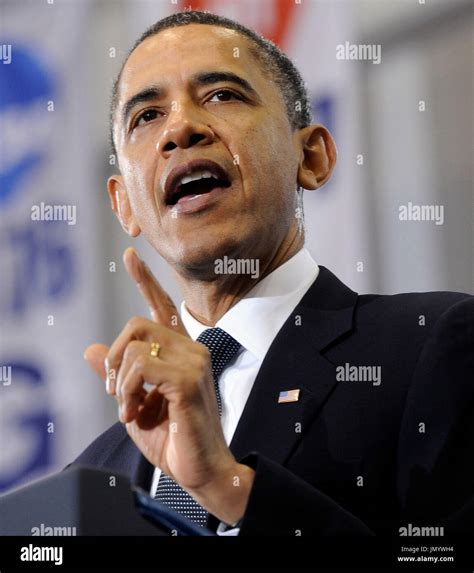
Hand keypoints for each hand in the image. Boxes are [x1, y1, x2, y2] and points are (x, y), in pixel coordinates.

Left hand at [84, 248, 253, 523]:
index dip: (145, 281)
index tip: (131, 256)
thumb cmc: (173, 437)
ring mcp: (194, 361)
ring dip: (119, 382)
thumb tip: (90, 349)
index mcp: (181, 352)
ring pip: (136, 345)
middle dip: (114, 357)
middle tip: (114, 390)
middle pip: (137, 323)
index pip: (162, 308)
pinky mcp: (189, 378)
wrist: (200, 470)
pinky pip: (141, 366)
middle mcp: (192, 348)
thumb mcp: (133, 403)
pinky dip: (126, 391)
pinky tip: (135, 412)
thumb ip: (116, 374)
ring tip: (128, 410)